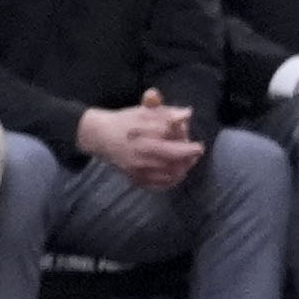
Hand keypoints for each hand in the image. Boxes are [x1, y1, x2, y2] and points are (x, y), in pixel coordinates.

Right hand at [80, 98, 202, 189]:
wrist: (100, 137)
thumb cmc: (124, 122)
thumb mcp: (144, 112)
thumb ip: (166, 113)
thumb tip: (187, 114)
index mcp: (144, 137)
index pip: (175, 145)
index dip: (190, 147)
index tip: (198, 145)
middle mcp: (141, 156)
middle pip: (175, 161)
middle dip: (189, 158)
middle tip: (194, 153)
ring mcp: (138, 170)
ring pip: (170, 175)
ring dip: (183, 169)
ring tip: (186, 162)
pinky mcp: (135, 180)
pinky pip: (159, 186)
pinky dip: (171, 181)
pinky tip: (175, 174)